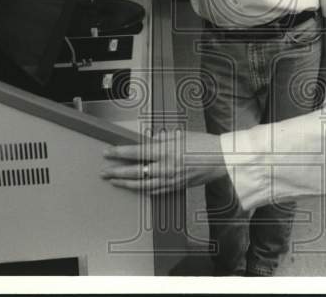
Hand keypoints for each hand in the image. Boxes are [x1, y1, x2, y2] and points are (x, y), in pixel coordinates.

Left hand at [101, 130, 226, 193]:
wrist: (221, 159)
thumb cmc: (203, 144)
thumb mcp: (180, 134)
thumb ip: (161, 138)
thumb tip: (149, 142)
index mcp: (165, 151)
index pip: (135, 153)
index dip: (119, 153)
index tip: (107, 153)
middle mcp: (165, 167)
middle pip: (134, 172)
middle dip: (116, 172)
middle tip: (104, 173)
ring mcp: (170, 180)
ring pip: (142, 185)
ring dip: (126, 183)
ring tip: (115, 182)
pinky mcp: (175, 187)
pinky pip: (154, 190)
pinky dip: (142, 189)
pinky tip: (135, 188)